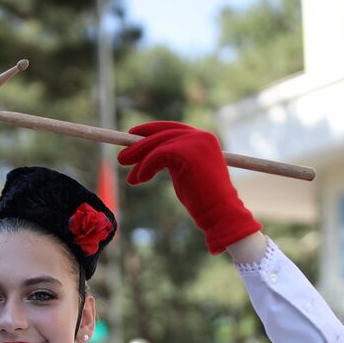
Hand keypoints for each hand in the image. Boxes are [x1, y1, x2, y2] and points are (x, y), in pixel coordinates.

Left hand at [117, 121, 261, 253]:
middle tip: (122, 158)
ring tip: (130, 177)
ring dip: (140, 160)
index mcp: (204, 139)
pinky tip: (140, 179)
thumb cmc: (203, 202)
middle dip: (140, 146)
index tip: (133, 136)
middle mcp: (201, 136)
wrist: (220, 214)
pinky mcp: (186, 152)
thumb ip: (172, 161)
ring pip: (158, 145)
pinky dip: (146, 167)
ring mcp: (195, 142)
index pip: (173, 128)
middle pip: (163, 134)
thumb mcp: (185, 175)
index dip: (151, 131)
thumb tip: (148, 158)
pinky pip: (157, 155)